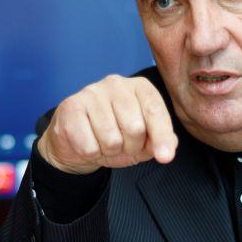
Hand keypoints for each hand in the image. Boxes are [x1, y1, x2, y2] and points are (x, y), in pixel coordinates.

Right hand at [36, 75, 178, 174]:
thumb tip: (169, 147)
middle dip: (130, 146)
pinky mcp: (71, 107)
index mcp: (139, 87)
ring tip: (103, 142)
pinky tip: (88, 142)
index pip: (155, 110)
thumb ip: (161, 140)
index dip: (161, 136)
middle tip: (121, 144)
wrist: (76, 141)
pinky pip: (89, 145)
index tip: (165, 157)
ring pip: (111, 139)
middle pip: (135, 128)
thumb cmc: (114, 136)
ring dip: (109, 151)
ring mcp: (92, 92)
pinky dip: (91, 153)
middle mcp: (116, 84)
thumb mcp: (143, 141)